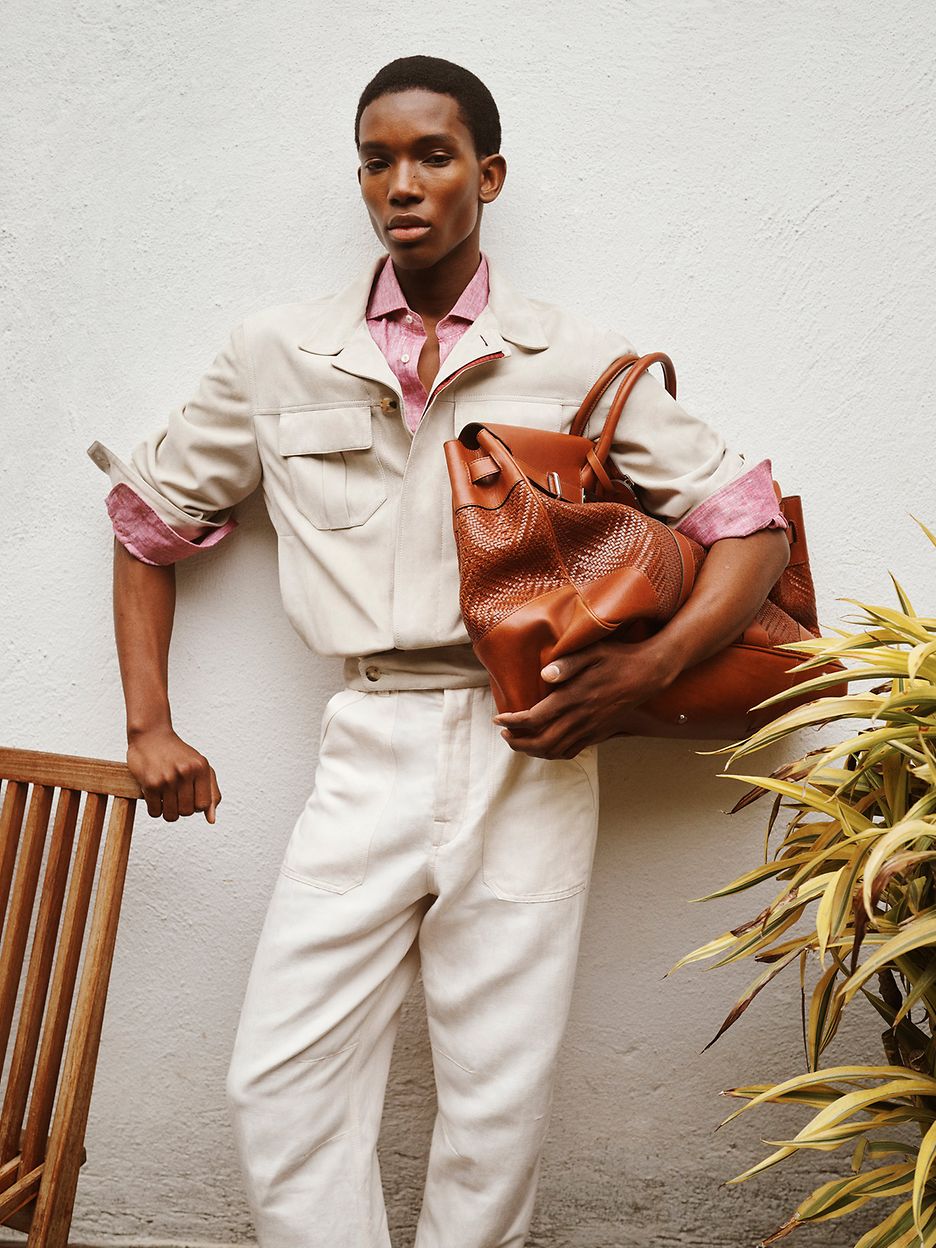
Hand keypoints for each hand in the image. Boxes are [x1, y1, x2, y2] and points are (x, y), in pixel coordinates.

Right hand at [126, 725, 221, 823]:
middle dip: (181, 808)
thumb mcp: (201, 767)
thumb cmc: (178, 755)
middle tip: (175, 795)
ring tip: (166, 797)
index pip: (203, 805)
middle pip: (187, 812)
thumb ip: (211, 792)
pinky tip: (155, 795)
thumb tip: (211, 820)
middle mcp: (186, 772)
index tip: (189, 796)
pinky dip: (154, 809)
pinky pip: (155, 812)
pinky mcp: (151, 783)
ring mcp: (168, 778)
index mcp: (201, 768)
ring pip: (171, 816)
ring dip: (167, 811)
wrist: (151, 736)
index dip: (196, 806)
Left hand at [493, 635, 680, 759]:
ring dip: (533, 750)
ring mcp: (591, 728)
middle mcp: (581, 717)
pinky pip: (572, 750)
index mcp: (573, 697)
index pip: (535, 717)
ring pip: (556, 750)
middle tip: (504, 734)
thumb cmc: (617, 657)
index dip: (513, 722)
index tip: (498, 720)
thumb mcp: (592, 652)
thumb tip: (544, 674)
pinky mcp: (600, 732)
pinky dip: (554, 753)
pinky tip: (546, 746)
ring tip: (520, 742)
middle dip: (518, 742)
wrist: (649, 673)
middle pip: (541, 741)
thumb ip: (567, 663)